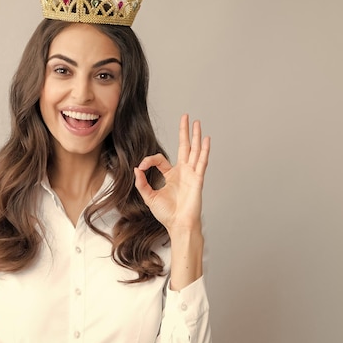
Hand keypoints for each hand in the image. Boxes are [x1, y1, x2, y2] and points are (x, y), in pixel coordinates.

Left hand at [134, 114, 210, 232]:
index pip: (160, 159)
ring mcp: (191, 174)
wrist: (178, 225)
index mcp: (171, 175)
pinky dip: (204, 150)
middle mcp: (182, 172)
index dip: (149, 160)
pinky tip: (206, 139)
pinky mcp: (198, 179)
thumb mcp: (149, 197)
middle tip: (186, 117)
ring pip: (195, 150)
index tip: (140, 168)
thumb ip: (142, 183)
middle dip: (185, 131)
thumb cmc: (167, 214)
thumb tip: (137, 169)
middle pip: (184, 146)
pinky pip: (202, 161)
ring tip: (197, 123)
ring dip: (196, 136)